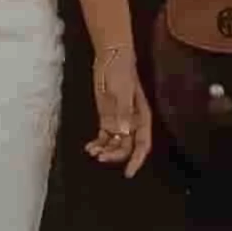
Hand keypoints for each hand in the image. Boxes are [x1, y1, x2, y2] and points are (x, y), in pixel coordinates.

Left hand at [87, 43, 152, 176]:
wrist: (110, 57)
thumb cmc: (121, 72)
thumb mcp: (122, 91)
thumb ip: (122, 112)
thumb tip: (123, 133)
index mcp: (141, 117)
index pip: (142, 144)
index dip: (137, 160)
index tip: (128, 172)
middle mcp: (132, 123)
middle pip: (126, 147)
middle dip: (115, 156)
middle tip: (100, 158)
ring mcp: (119, 121)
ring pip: (114, 144)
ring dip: (105, 151)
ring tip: (92, 152)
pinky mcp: (107, 118)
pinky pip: (104, 137)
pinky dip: (98, 144)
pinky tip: (89, 147)